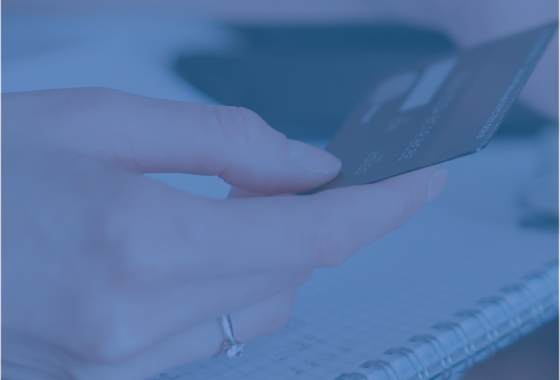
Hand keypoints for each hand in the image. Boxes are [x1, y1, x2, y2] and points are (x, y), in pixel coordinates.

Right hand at [2, 88, 446, 379]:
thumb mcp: (100, 119)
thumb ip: (221, 142)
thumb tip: (302, 163)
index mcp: (138, 239)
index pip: (311, 230)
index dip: (381, 205)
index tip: (420, 184)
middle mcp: (135, 318)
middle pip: (293, 270)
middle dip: (323, 218)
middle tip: (322, 173)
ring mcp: (121, 359)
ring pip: (260, 308)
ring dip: (277, 253)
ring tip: (249, 203)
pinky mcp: (109, 374)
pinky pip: (213, 333)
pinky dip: (233, 286)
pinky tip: (206, 248)